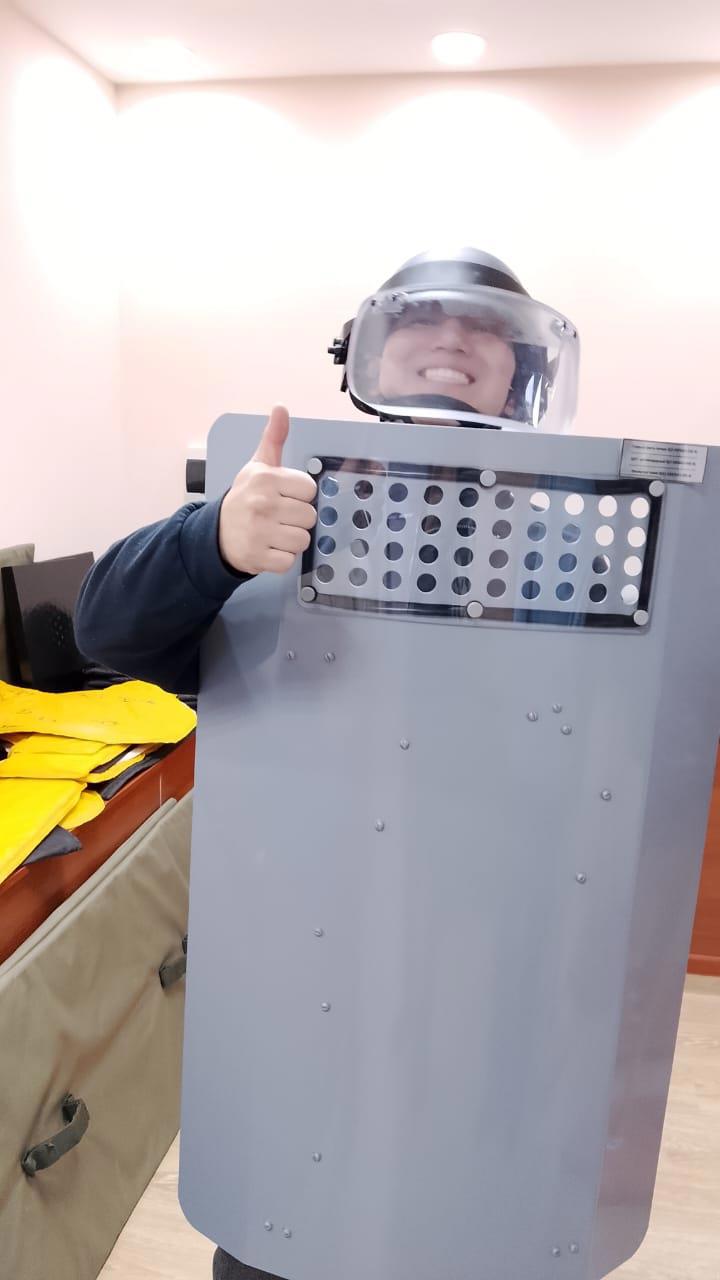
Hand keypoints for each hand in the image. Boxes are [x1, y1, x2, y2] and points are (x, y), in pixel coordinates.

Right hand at [218, 406, 316, 575]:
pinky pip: (289, 561)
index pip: (310, 490)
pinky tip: (269, 548)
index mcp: (266, 479)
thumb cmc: (244, 498)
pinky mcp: (258, 557)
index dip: (300, 495)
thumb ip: (273, 439)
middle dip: (297, 519)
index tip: (284, 496)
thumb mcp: (257, 466)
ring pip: (303, 540)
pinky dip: (281, 559)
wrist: (216, 533)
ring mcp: (260, 532)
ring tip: (274, 533)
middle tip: (278, 517)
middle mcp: (263, 504)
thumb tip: (281, 408)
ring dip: (291, 540)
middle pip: (310, 517)